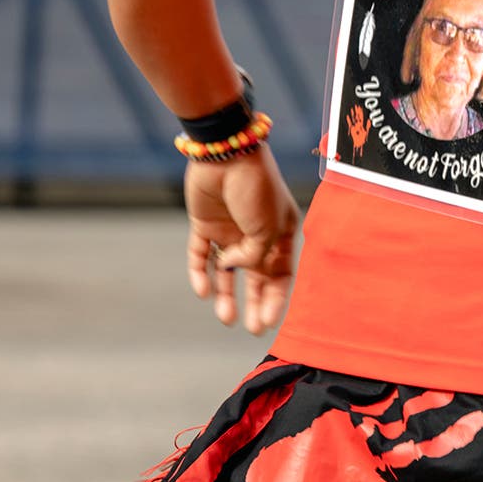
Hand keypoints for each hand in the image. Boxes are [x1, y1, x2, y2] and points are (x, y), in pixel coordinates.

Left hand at [184, 150, 298, 333]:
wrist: (226, 153)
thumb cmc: (256, 187)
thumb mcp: (267, 229)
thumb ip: (255, 257)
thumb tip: (234, 268)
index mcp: (281, 232)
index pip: (280, 273)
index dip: (275, 298)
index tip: (268, 321)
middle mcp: (256, 234)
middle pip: (255, 276)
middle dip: (254, 303)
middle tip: (251, 328)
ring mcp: (229, 230)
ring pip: (227, 270)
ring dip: (226, 295)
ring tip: (225, 318)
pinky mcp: (204, 224)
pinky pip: (201, 255)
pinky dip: (201, 273)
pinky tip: (203, 291)